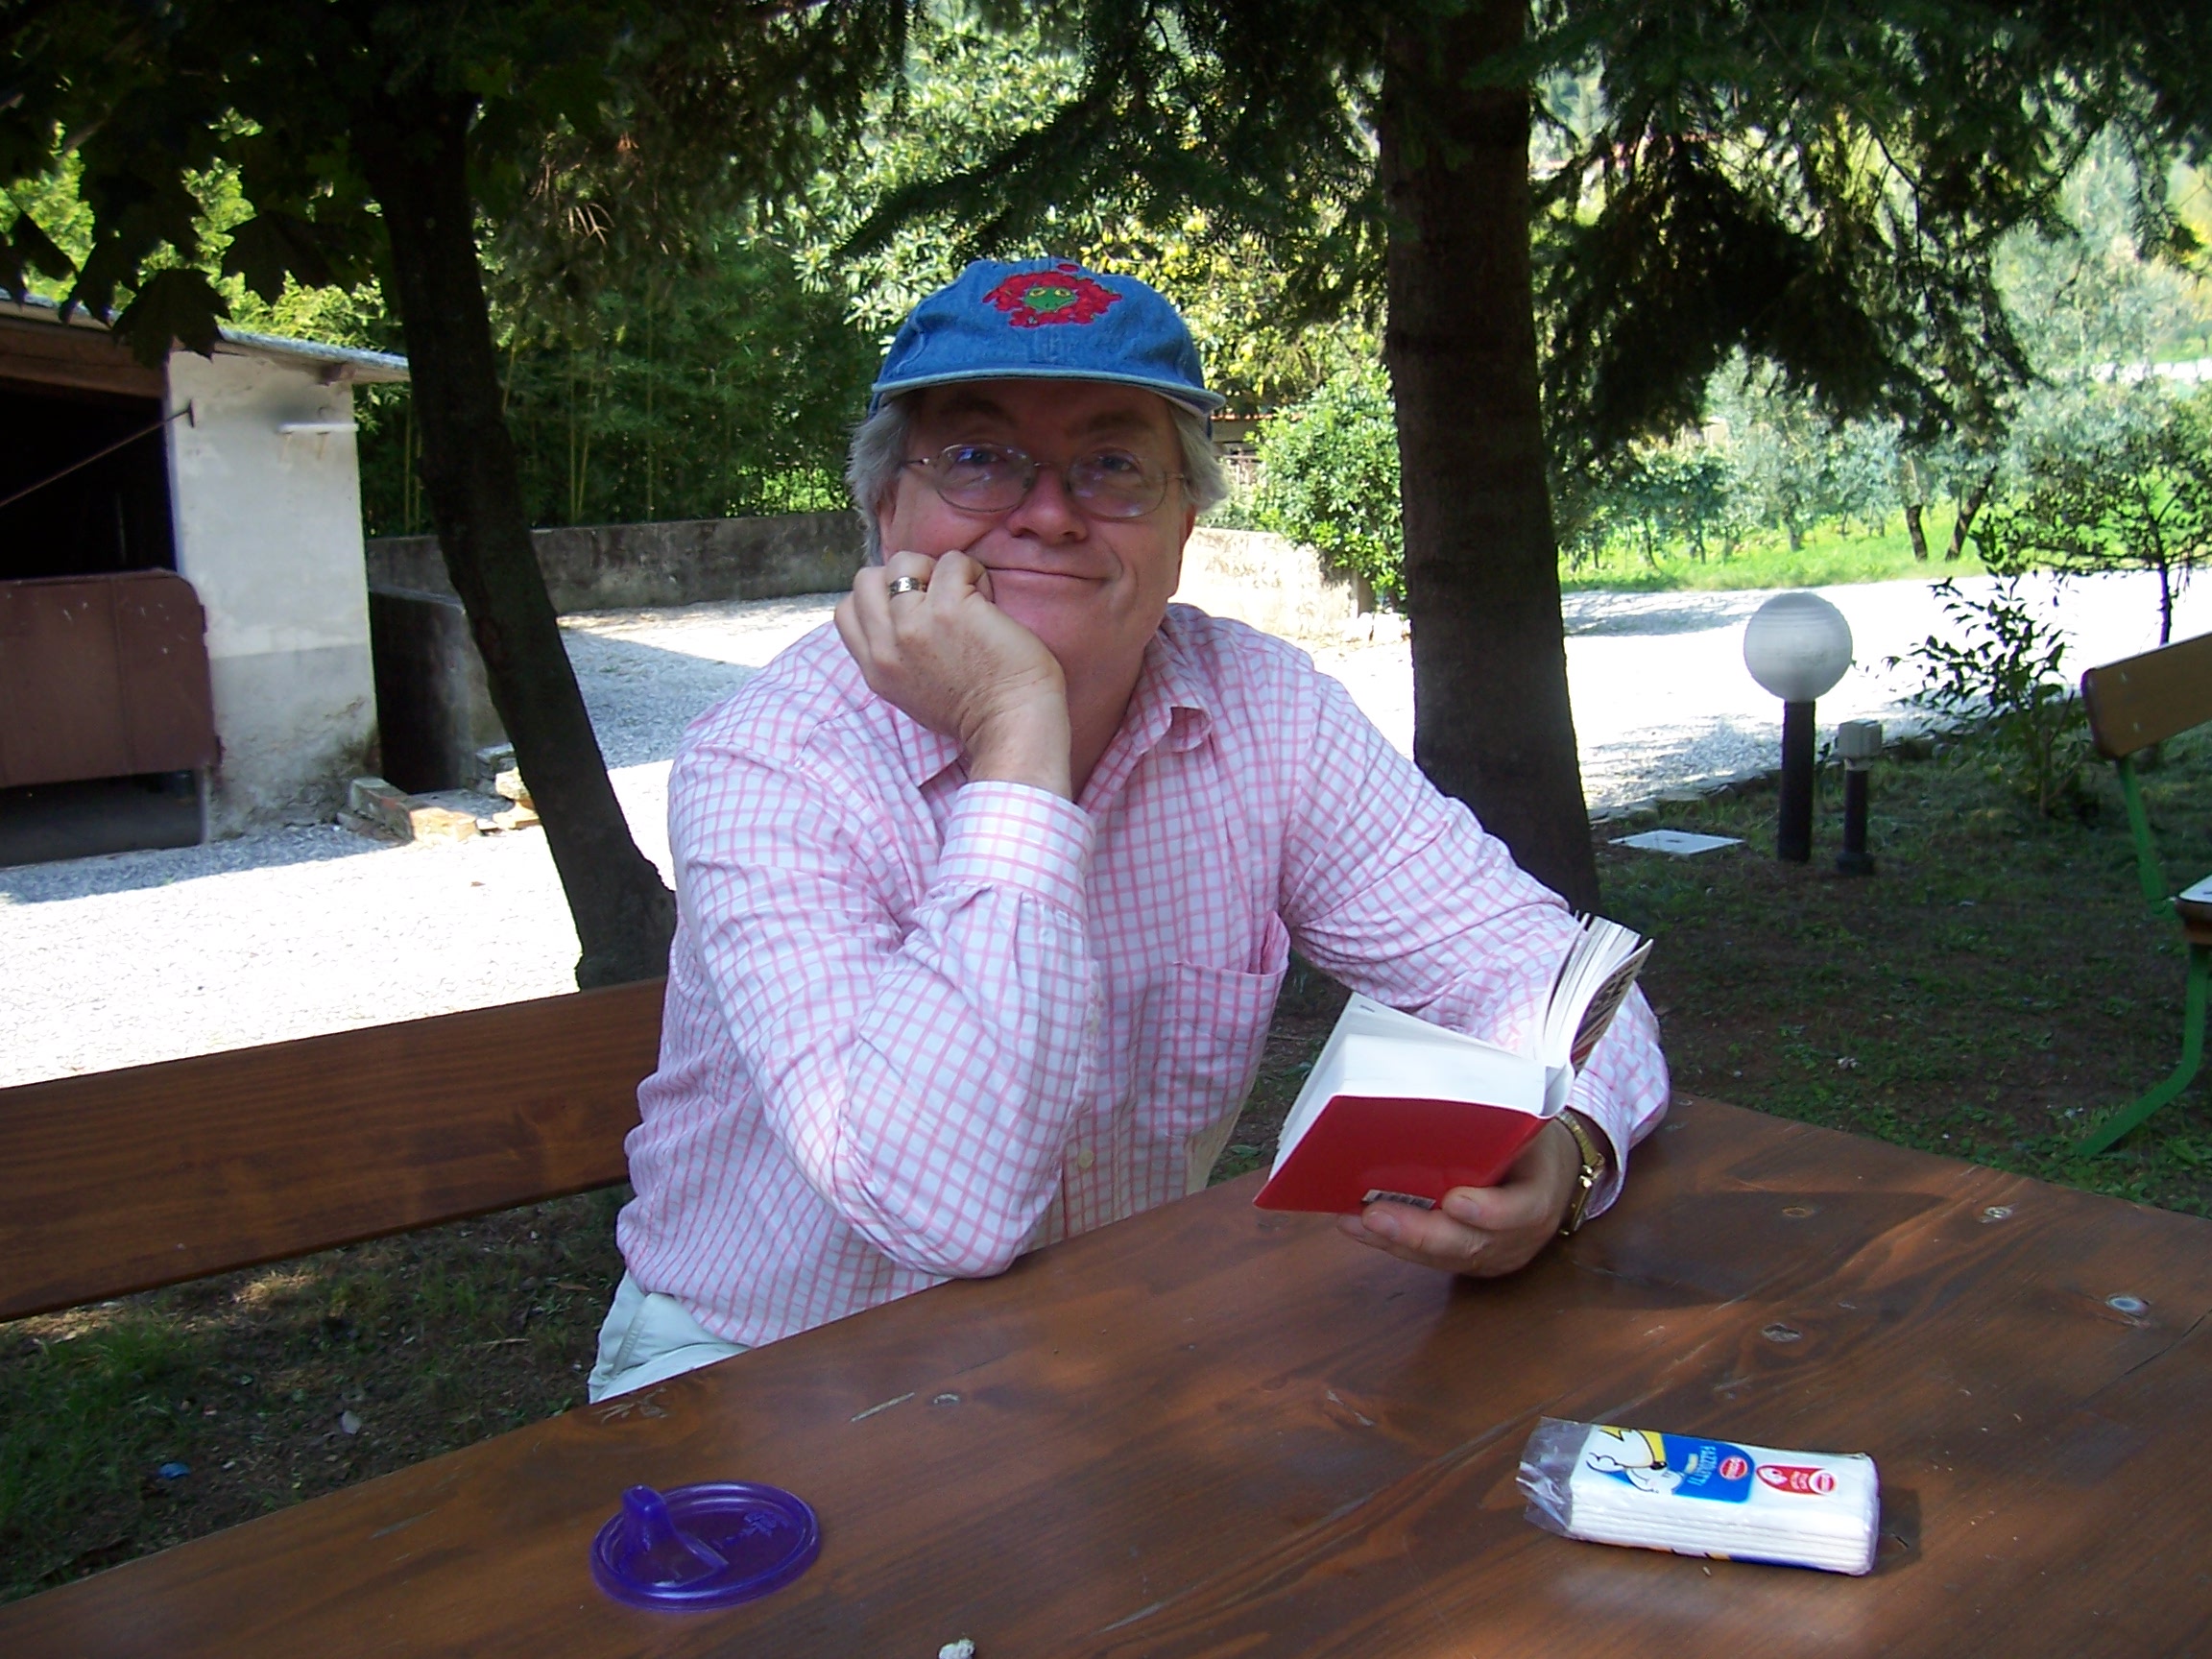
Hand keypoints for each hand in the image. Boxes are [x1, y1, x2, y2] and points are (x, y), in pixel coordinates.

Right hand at [835, 549, 1073, 796]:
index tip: (914, 608)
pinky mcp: (949, 608)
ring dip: (937, 570)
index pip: (847, 611)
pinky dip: (973, 573)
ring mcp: (913, 624)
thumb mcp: (911, 694)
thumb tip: (902, 617)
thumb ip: (896, 657)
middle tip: (938, 598)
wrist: (1012, 726)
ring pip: (903, 561)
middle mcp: (886, 646)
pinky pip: (953, 562)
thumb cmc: (978, 713)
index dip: (879, 598)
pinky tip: (988, 603)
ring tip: (964, 597)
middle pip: (867, 579)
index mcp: (875, 669)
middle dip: (902, 578)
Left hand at [1336, 1116, 1583, 1277]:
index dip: (1488, 1212)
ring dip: (1394, 1240)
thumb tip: (1441, 1087)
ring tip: (1355, 1221)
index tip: (1455, 1201)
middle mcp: (1519, 1237)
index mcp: (1540, 1196)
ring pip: (1443, 1258)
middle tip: (1375, 1214)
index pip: (1519, 1211)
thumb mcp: (1530, 1126)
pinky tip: (1358, 1226)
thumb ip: (1500, 1121)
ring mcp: (1494, 1255)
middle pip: (1470, 1244)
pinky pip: (1430, 1260)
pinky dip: (1392, 1244)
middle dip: (1419, 1232)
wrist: (1553, 1178)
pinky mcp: (1469, 1262)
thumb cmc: (1532, 1143)